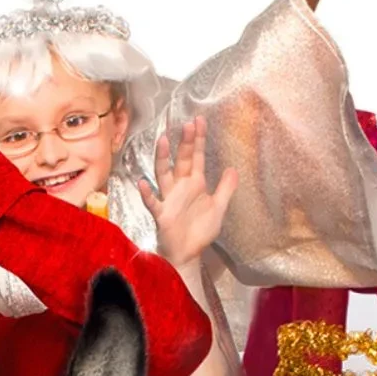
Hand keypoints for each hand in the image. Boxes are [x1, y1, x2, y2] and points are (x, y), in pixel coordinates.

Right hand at [137, 117, 237, 265]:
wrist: (188, 254)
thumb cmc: (199, 231)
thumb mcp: (219, 208)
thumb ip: (225, 189)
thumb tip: (233, 169)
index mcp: (195, 183)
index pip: (196, 157)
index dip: (198, 140)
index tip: (199, 120)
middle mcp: (180, 187)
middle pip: (181, 160)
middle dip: (185, 143)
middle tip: (187, 124)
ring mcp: (169, 199)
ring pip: (164, 174)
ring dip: (163, 158)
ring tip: (164, 141)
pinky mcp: (161, 214)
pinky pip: (153, 202)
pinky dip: (147, 193)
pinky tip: (143, 183)